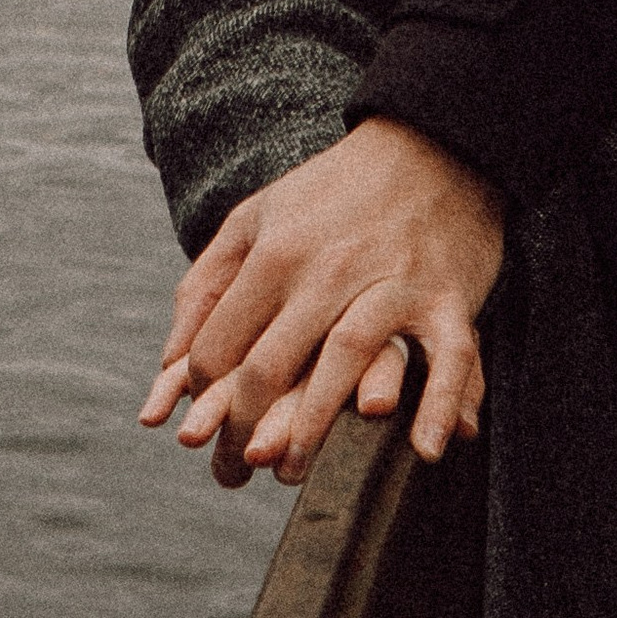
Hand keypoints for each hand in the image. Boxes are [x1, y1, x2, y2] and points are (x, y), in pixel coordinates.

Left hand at [137, 119, 503, 479]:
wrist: (430, 145)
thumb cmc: (333, 191)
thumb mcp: (256, 218)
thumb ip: (206, 284)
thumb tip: (168, 365)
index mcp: (275, 252)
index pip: (221, 342)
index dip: (200, 394)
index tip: (201, 426)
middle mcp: (328, 269)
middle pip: (271, 362)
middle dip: (242, 428)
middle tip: (234, 472)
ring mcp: (391, 283)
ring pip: (344, 359)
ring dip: (314, 424)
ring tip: (292, 470)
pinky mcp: (447, 297)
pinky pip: (448, 357)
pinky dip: (437, 402)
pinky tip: (423, 448)